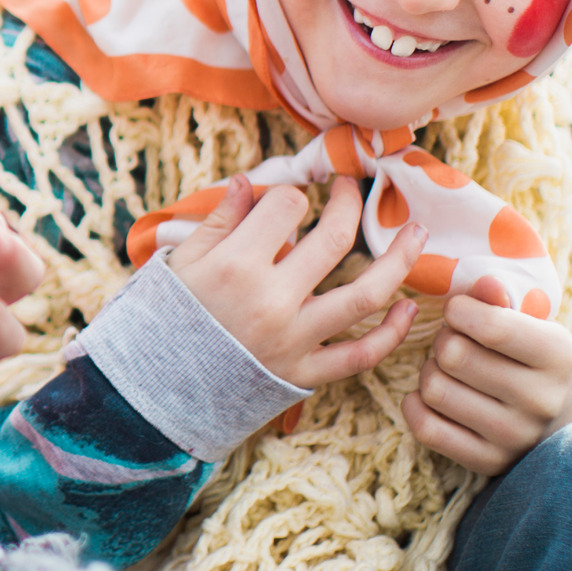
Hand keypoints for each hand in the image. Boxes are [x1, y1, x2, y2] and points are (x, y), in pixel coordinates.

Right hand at [165, 174, 425, 390]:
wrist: (154, 388)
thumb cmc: (164, 318)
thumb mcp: (179, 262)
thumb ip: (219, 221)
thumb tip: (248, 182)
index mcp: (236, 265)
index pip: (287, 207)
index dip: (290, 194)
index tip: (286, 198)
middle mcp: (272, 300)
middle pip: (334, 239)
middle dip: (348, 204)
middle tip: (350, 190)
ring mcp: (294, 339)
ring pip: (364, 295)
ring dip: (399, 260)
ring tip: (417, 233)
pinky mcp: (304, 374)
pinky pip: (360, 355)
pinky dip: (390, 333)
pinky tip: (406, 307)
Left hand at [403, 276, 571, 475]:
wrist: (559, 422)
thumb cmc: (532, 359)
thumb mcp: (529, 324)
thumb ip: (501, 301)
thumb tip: (485, 283)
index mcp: (558, 354)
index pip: (490, 326)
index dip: (458, 310)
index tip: (459, 312)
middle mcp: (542, 399)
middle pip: (452, 355)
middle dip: (443, 340)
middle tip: (454, 343)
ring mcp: (516, 436)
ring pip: (434, 389)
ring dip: (429, 372)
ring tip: (448, 371)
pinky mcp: (488, 462)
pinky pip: (426, 428)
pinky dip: (415, 405)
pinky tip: (431, 396)